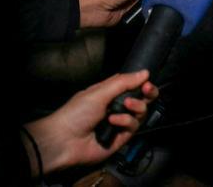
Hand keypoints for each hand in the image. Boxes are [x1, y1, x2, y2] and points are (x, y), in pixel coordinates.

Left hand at [23, 70, 157, 176]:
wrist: (65, 140)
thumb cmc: (76, 113)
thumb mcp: (100, 91)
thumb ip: (124, 82)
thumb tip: (145, 72)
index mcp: (110, 93)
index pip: (132, 85)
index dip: (142, 82)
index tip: (147, 81)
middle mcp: (117, 106)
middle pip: (142, 98)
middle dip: (148, 93)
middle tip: (147, 90)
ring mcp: (120, 122)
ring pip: (140, 112)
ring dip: (136, 106)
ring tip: (125, 105)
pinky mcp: (121, 137)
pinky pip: (133, 126)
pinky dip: (125, 121)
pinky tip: (113, 121)